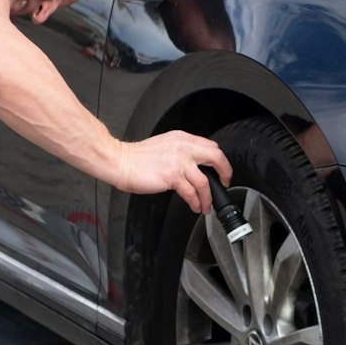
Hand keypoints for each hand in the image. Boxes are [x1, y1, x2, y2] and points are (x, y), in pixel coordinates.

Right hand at [114, 131, 231, 212]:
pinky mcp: (172, 176)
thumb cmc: (137, 157)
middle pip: (216, 157)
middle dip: (225, 172)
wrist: (121, 161)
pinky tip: (195, 206)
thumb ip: (181, 151)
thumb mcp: (164, 145)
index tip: (220, 170)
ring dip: (207, 197)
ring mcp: (179, 162)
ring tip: (206, 205)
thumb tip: (194, 166)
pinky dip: (196, 202)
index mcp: (182, 138)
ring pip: (204, 182)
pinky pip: (191, 192)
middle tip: (225, 182)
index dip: (219, 160)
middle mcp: (183, 147)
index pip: (210, 146)